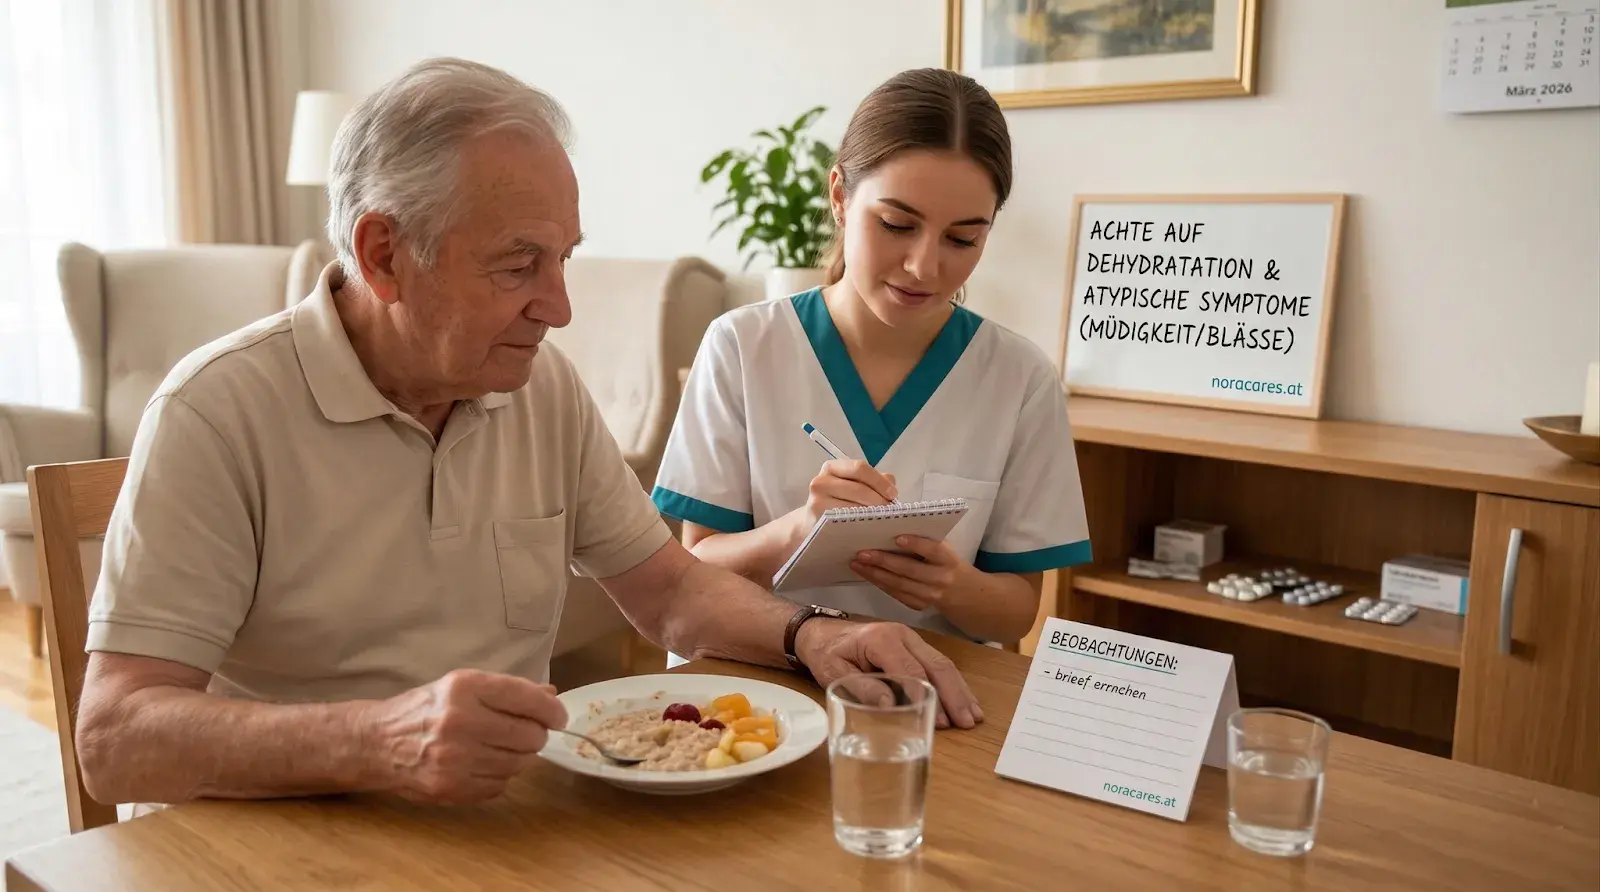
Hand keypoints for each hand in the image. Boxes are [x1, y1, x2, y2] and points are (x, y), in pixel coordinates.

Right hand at [363, 668, 567, 804]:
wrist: (377, 743)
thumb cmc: (425, 709)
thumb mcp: (462, 686)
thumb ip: (507, 691)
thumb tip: (551, 697)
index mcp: (464, 688)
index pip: (526, 699)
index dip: (551, 711)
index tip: (558, 717)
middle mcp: (460, 721)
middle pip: (530, 736)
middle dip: (535, 735)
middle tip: (524, 733)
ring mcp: (455, 759)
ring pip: (519, 763)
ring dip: (517, 757)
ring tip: (497, 747)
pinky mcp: (451, 788)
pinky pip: (500, 785)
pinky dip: (499, 776)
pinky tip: (480, 764)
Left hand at [794, 618, 982, 730]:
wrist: (822, 634)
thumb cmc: (827, 654)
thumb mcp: (835, 672)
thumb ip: (862, 687)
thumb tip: (890, 705)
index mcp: (881, 640)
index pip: (911, 671)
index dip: (927, 697)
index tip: (940, 721)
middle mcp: (902, 635)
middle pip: (936, 666)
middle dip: (954, 695)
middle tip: (967, 722)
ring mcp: (911, 639)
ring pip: (943, 664)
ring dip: (960, 691)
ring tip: (973, 716)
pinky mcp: (915, 646)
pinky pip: (939, 664)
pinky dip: (954, 684)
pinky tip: (965, 701)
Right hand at [803, 459, 897, 522]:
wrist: (812, 524)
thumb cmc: (839, 502)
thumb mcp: (853, 485)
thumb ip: (874, 481)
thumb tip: (890, 483)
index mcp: (832, 467)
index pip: (859, 468)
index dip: (879, 481)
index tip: (893, 494)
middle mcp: (821, 481)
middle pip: (858, 489)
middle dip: (879, 501)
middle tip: (892, 512)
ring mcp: (817, 501)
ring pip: (853, 507)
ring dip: (872, 515)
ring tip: (884, 520)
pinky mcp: (818, 520)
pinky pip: (845, 522)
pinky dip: (861, 525)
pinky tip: (870, 528)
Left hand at [850, 535, 965, 611]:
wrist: (960, 590)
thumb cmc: (944, 560)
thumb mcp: (942, 547)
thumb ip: (924, 538)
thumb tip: (892, 522)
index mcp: (947, 559)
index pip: (933, 550)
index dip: (916, 544)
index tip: (897, 538)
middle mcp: (940, 578)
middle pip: (910, 570)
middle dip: (884, 561)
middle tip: (862, 553)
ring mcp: (929, 595)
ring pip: (899, 585)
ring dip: (875, 574)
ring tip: (856, 563)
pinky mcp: (919, 606)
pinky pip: (896, 594)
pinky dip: (879, 584)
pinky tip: (866, 574)